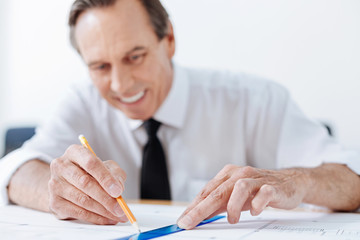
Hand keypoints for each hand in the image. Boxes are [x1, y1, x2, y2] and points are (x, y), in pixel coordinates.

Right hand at [48, 144, 127, 224]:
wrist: (68, 184)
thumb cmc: (91, 173)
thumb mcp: (107, 167)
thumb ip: (115, 174)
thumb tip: (117, 188)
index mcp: (75, 152)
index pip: (90, 163)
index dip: (105, 178)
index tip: (118, 191)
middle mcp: (61, 166)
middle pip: (85, 183)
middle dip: (106, 198)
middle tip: (120, 209)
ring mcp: (55, 184)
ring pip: (82, 200)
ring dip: (103, 211)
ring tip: (117, 216)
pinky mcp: (54, 202)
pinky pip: (78, 212)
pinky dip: (95, 218)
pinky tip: (106, 219)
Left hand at [177, 164, 308, 228]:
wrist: (290, 181)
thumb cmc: (258, 189)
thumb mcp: (234, 196)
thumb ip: (217, 204)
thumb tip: (197, 216)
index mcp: (228, 175)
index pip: (206, 191)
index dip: (193, 206)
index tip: (182, 220)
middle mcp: (240, 174)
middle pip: (217, 191)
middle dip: (201, 209)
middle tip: (190, 222)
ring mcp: (256, 179)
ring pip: (239, 188)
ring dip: (232, 206)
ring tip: (231, 219)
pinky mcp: (273, 187)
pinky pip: (264, 193)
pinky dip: (257, 203)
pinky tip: (255, 211)